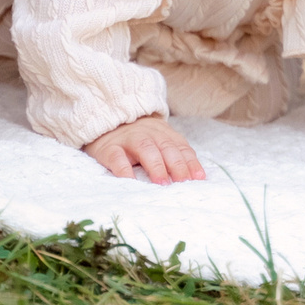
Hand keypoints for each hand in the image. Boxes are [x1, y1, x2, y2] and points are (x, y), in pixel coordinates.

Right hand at [85, 116, 203, 184]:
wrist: (106, 121)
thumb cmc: (138, 139)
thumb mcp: (159, 142)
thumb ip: (175, 155)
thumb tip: (197, 179)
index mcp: (164, 134)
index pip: (181, 147)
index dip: (190, 162)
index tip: (198, 179)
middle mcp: (148, 134)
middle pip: (166, 147)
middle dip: (177, 165)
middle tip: (183, 182)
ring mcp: (128, 139)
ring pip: (145, 148)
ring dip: (156, 165)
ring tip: (162, 183)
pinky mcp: (109, 148)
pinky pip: (117, 158)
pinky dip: (124, 170)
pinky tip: (131, 181)